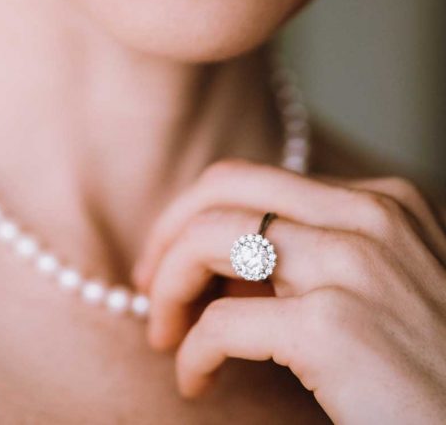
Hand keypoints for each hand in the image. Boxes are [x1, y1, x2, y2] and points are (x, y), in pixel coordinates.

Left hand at [133, 160, 445, 423]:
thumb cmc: (419, 370)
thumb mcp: (369, 288)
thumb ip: (303, 258)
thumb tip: (215, 260)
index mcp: (378, 201)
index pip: (251, 182)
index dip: (193, 217)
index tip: (168, 261)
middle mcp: (369, 216)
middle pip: (222, 188)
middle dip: (166, 234)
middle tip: (146, 284)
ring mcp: (354, 264)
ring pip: (208, 239)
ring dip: (166, 288)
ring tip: (163, 333)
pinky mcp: (333, 328)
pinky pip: (222, 322)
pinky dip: (192, 352)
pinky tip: (197, 381)